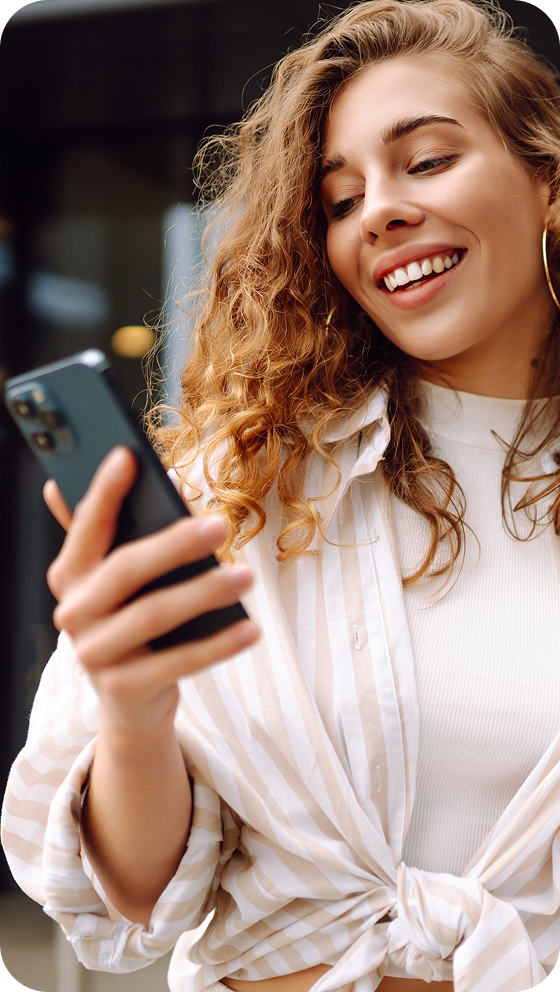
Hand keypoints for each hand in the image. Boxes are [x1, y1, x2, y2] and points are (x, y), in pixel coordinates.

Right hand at [44, 447, 258, 736]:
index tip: (128, 456)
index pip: (85, 526)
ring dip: (204, 593)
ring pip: (153, 615)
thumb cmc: (134, 622)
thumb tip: (159, 472)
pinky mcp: (122, 689)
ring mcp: (93, 654)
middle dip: (174, 544)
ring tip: (247, 576)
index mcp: (70, 575)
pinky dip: (218, 646)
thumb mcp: (126, 580)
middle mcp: (72, 612)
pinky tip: (251, 628)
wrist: (130, 702)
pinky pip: (178, 663)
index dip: (103, 491)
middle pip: (125, 570)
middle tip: (221, 525)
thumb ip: (132, 530)